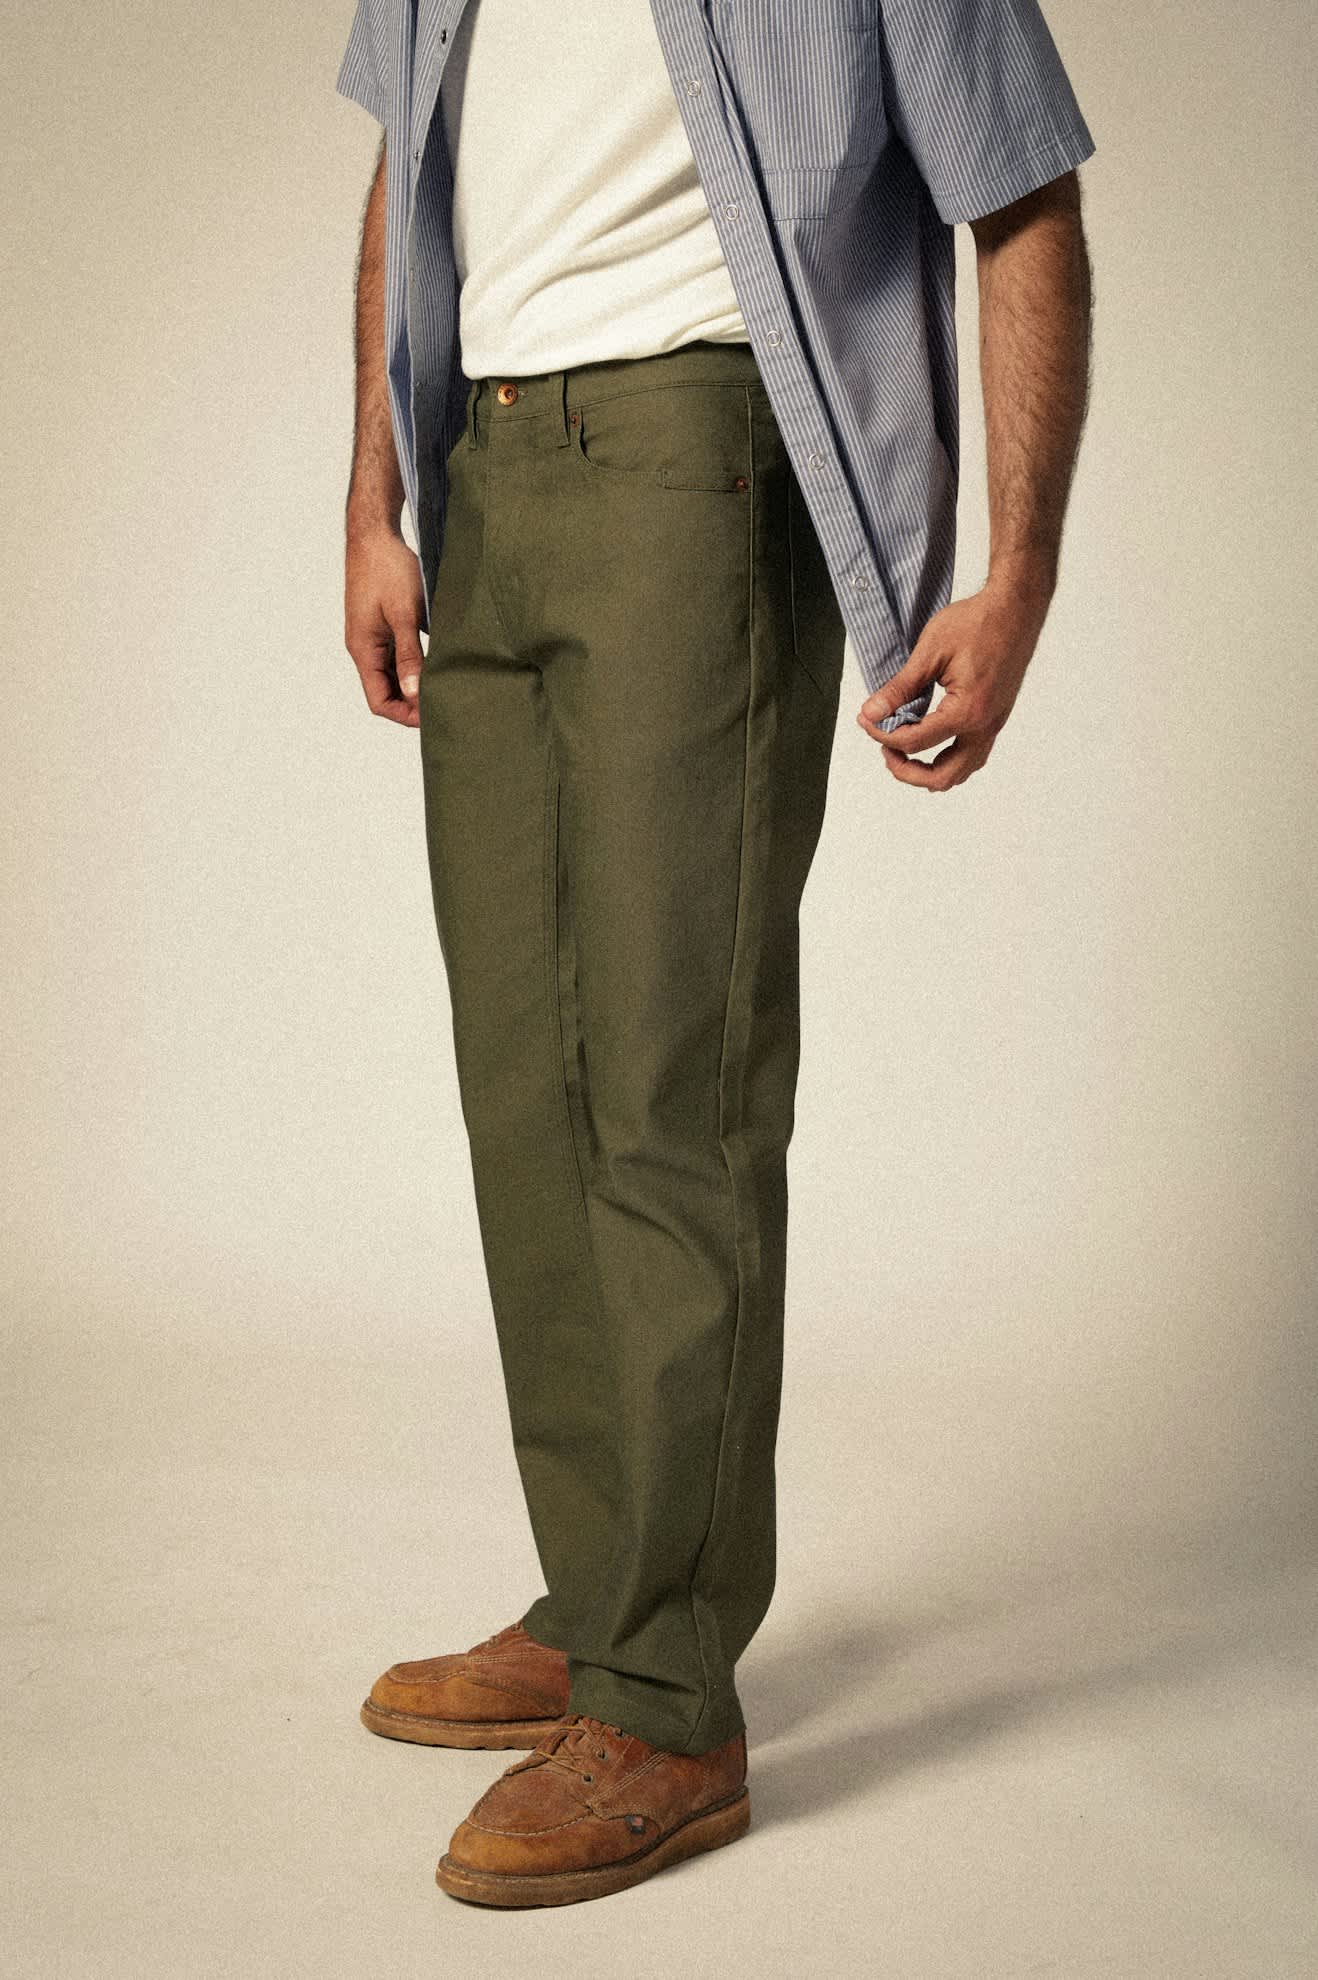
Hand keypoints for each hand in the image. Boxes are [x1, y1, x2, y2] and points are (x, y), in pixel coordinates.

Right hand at [344, 527, 426, 728]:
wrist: (374, 535)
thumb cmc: (387, 568)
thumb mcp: (404, 614)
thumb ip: (410, 655)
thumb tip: (415, 693)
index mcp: (363, 650)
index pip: (379, 701)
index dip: (405, 714)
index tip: (433, 714)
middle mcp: (364, 648)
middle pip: (385, 692)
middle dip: (412, 704)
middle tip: (445, 703)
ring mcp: (373, 638)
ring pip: (392, 675)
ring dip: (414, 685)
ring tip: (443, 687)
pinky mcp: (382, 626)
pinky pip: (396, 656)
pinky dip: (414, 666)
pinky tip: (436, 664)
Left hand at [855, 578, 1050, 788]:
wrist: (1015, 608)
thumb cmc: (977, 622)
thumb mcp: (929, 653)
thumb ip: (899, 689)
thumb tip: (871, 713)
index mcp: (967, 711)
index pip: (915, 742)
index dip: (882, 734)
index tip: (866, 719)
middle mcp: (985, 725)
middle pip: (942, 776)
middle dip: (907, 771)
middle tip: (884, 749)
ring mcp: (994, 724)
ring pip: (961, 771)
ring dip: (930, 770)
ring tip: (903, 748)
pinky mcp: (996, 717)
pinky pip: (972, 754)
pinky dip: (948, 758)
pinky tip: (929, 738)